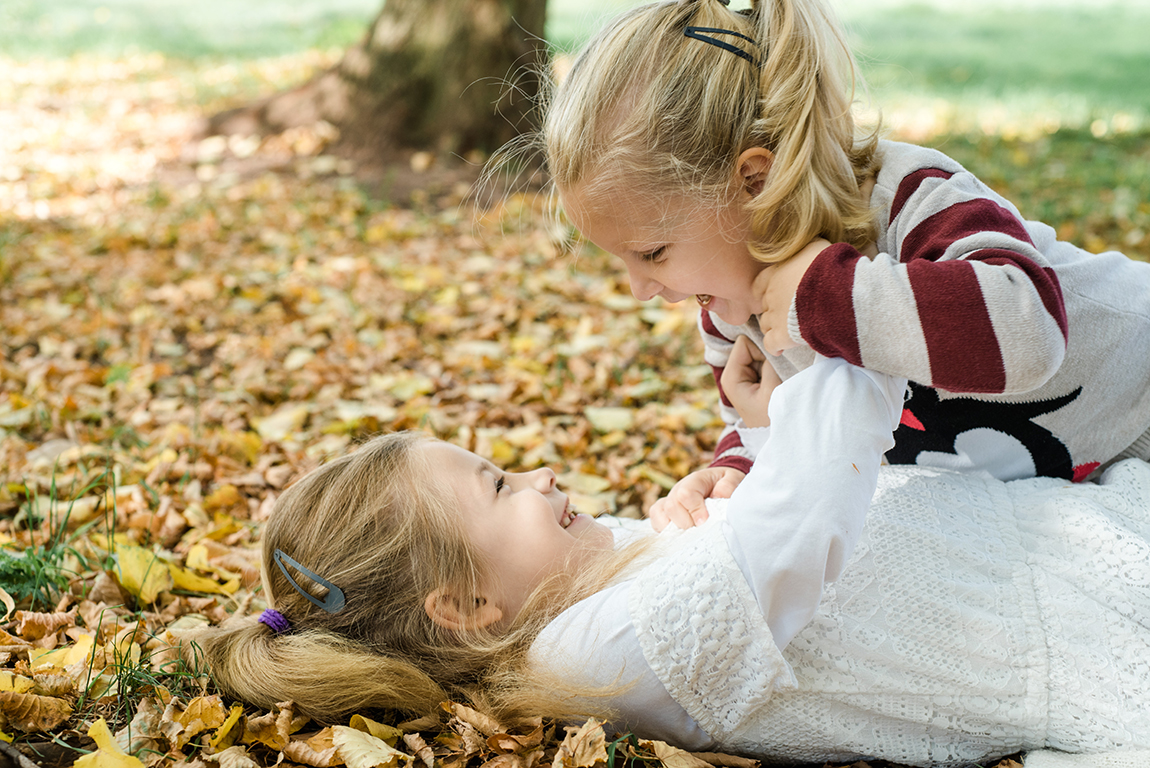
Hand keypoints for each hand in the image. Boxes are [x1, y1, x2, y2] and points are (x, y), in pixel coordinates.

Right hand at [647, 467, 745, 531]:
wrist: (719, 484)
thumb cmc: (726, 484)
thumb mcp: (734, 480)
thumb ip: (729, 485)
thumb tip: (719, 495)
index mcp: (695, 480)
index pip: (685, 494)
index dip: (695, 510)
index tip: (706, 521)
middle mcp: (677, 489)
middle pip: (671, 507)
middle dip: (687, 523)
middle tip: (701, 529)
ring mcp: (669, 500)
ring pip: (659, 515)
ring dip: (675, 528)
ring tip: (691, 533)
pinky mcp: (664, 512)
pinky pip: (655, 521)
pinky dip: (664, 531)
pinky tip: (680, 535)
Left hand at [720, 335, 782, 427]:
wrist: (777, 436)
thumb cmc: (773, 416)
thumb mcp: (773, 387)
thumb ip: (770, 361)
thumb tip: (770, 339)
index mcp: (730, 376)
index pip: (744, 343)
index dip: (760, 349)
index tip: (771, 365)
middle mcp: (733, 374)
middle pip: (751, 346)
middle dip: (765, 355)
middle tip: (776, 374)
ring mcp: (743, 376)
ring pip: (759, 353)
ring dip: (770, 361)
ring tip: (777, 380)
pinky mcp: (753, 378)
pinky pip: (764, 361)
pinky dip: (772, 366)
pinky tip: (777, 380)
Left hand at [752, 239, 830, 354]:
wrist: (836, 292)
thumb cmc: (830, 266)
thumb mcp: (817, 247)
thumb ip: (806, 250)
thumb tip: (809, 249)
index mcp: (776, 273)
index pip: (759, 284)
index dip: (766, 292)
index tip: (776, 296)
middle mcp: (771, 295)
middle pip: (764, 306)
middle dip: (773, 310)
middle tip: (788, 314)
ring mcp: (775, 316)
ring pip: (765, 325)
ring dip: (774, 328)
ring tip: (788, 330)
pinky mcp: (782, 335)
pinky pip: (770, 344)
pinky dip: (774, 346)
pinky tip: (782, 347)